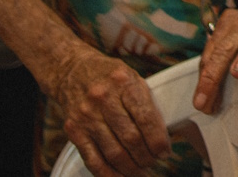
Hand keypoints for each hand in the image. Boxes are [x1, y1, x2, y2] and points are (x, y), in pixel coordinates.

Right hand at [47, 44, 171, 176]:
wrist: (71, 70)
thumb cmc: (108, 75)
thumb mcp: (132, 78)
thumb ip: (146, 102)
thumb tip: (163, 133)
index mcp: (124, 83)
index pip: (146, 118)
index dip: (158, 140)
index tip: (165, 151)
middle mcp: (103, 99)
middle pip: (130, 139)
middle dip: (147, 156)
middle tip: (155, 161)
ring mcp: (86, 116)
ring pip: (113, 153)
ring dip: (131, 168)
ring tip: (141, 171)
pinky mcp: (74, 130)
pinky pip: (93, 159)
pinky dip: (108, 173)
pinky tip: (120, 176)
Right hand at [193, 0, 237, 112]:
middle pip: (224, 50)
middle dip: (211, 79)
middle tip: (204, 104)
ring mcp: (232, 21)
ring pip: (212, 52)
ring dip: (204, 79)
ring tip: (203, 102)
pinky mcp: (223, 23)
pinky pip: (209, 49)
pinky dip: (206, 70)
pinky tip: (204, 88)